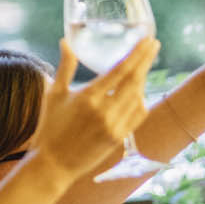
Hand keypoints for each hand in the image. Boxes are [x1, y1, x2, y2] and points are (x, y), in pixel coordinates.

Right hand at [40, 36, 158, 178]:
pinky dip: (141, 99)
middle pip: (134, 80)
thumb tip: (65, 41)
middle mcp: (104, 110)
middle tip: (154, 43)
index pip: (120, 70)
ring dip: (144, 78)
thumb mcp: (54, 94)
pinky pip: (138, 114)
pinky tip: (140, 90)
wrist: (55, 163)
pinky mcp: (120, 137)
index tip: (147, 40)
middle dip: (146, 59)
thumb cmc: (50, 126)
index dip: (136, 54)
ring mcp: (115, 125)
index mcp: (88, 97)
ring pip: (138, 96)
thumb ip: (65, 67)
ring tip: (145, 63)